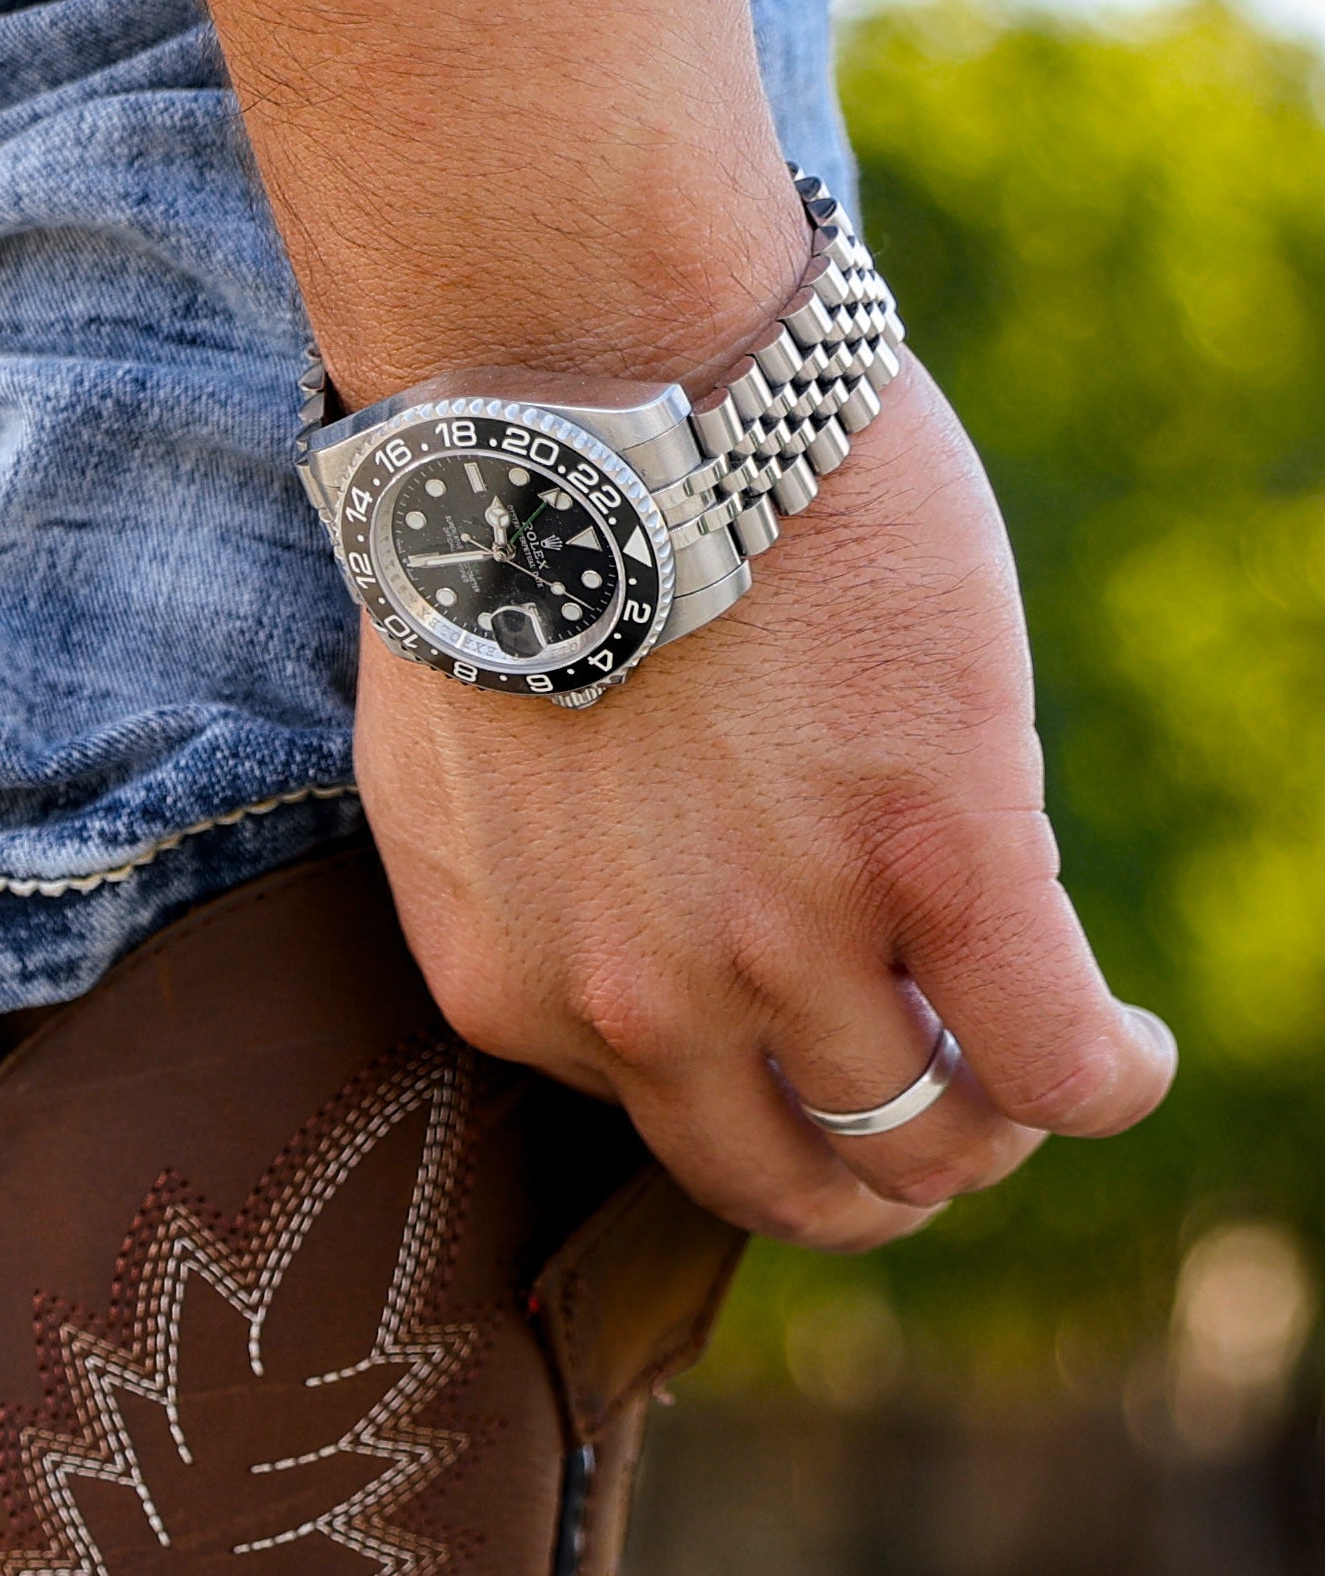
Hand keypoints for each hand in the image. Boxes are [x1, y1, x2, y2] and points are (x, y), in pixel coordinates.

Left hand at [354, 368, 1174, 1249]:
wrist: (581, 396)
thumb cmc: (515, 552)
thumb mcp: (448, 784)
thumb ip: (514, 892)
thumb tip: (591, 929)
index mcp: (517, 994)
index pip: (668, 1120)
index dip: (762, 1082)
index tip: (814, 1028)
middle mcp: (641, 1006)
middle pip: (796, 1180)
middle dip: (879, 1173)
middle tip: (948, 1110)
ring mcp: (791, 940)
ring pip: (927, 1136)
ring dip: (997, 1119)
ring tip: (1045, 1058)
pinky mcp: (937, 853)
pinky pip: (1048, 1051)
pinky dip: (1104, 1079)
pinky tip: (1127, 1055)